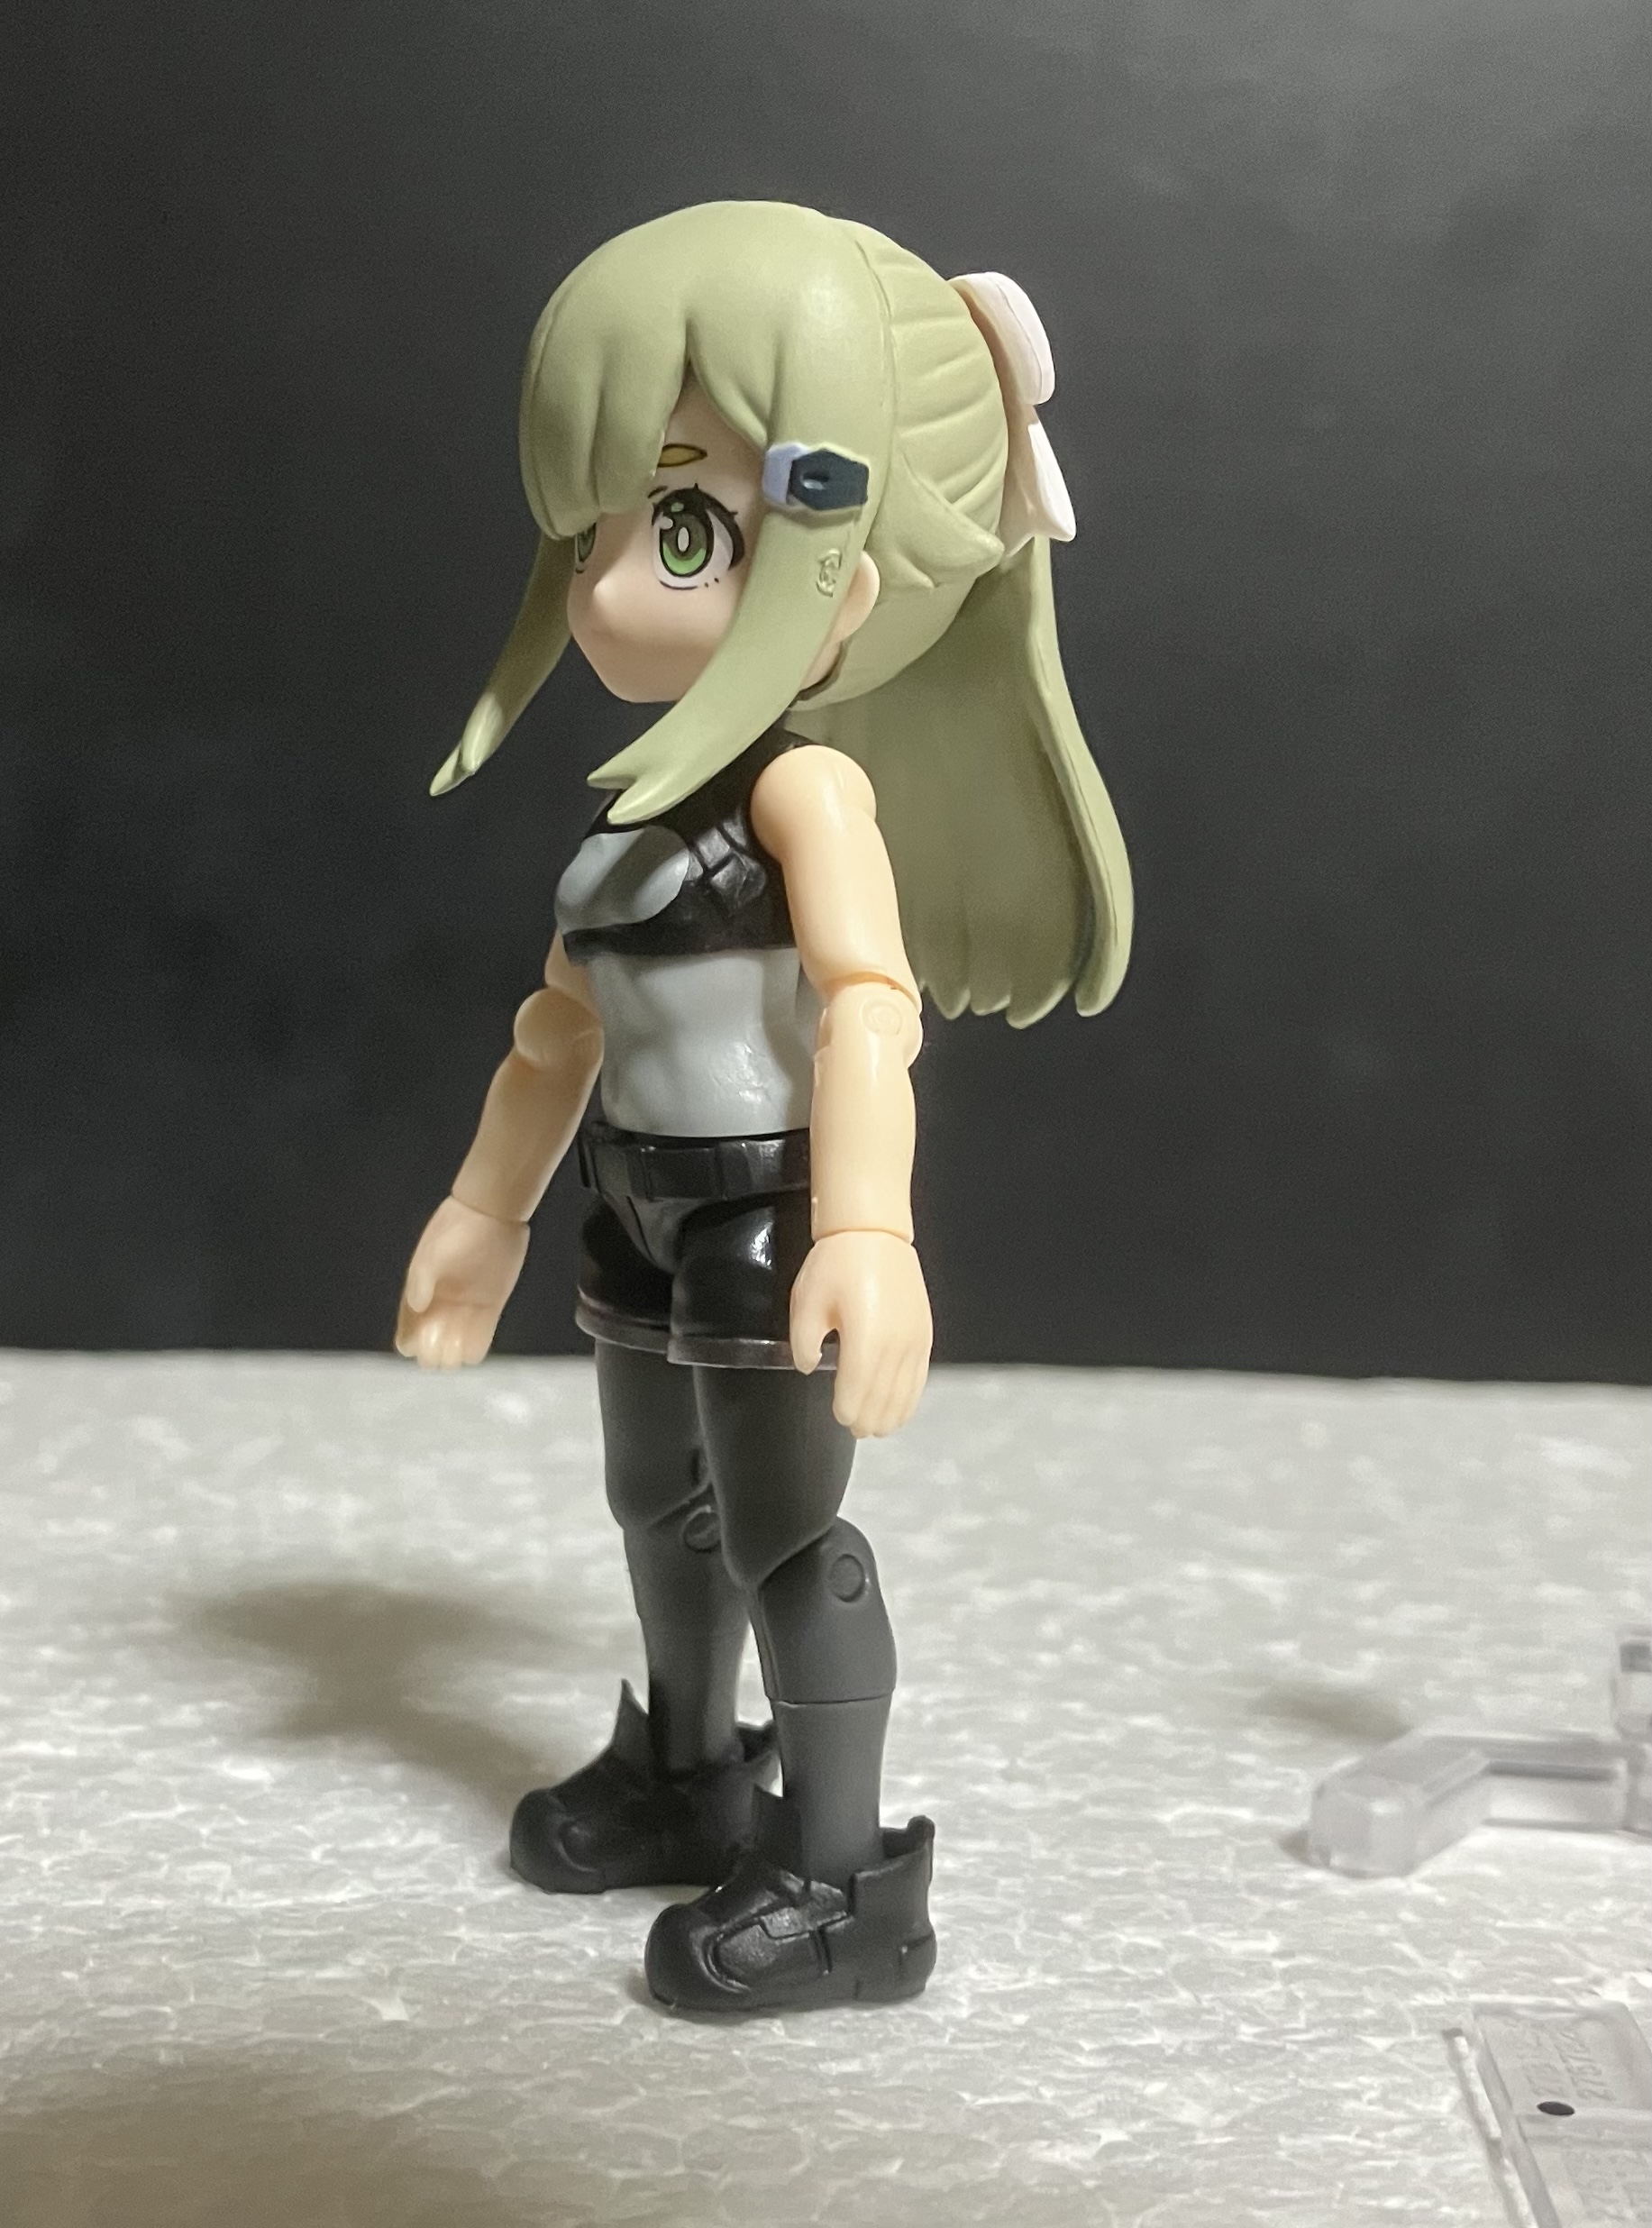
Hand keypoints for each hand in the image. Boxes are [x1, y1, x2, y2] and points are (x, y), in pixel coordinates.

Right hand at [394, 1195, 529, 1368]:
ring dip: (453, 1356)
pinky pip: (481, 1337)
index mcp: (420, 1294)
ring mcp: (466, 1307)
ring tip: (455, 1350)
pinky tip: (471, 1351)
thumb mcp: (433, 1253)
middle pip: (432, 1344)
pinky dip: (475, 1349)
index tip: (419, 1341)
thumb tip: (415, 1305)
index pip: (408, 1332)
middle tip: (440, 1345)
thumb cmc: (455, 1230)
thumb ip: (422, 1280)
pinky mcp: (490, 1305)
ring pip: (455, 1345)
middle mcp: (441, 1305)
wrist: (492, 1213)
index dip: (411, 1343)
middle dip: (433, 1354)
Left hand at [790, 1229, 931, 1438]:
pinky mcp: (924, 1335)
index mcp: (865, 1341)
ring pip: (904, 1395)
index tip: (838, 1415)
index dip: (845, 1412)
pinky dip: (910, 1399)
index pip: (856, 1395)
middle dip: (867, 1420)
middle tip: (855, 1428)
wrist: (874, 1233)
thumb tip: (810, 1367)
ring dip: (889, 1415)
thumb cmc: (839, 1262)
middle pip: (882, 1401)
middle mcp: (895, 1346)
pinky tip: (901, 1409)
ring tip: (876, 1426)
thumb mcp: (806, 1302)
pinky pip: (920, 1378)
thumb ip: (803, 1343)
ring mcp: (914, 1342)